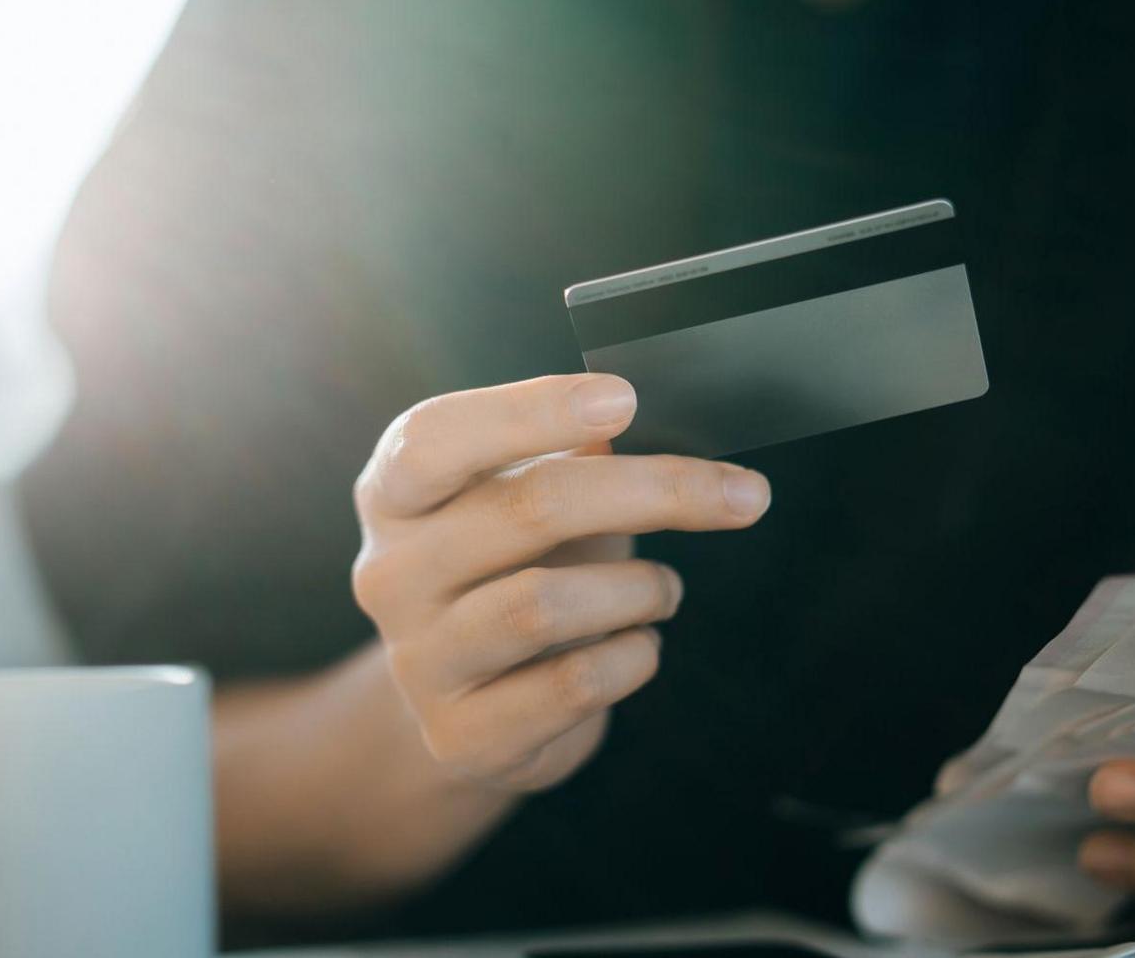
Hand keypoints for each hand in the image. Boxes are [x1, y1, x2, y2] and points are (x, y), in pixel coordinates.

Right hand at [351, 373, 770, 792]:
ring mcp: (419, 661)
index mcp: (395, 494)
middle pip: (526, 509)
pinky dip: (633, 657)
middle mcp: (390, 573)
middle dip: (654, 492)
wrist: (474, 708)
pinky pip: (572, 685)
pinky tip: (639, 647)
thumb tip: (654, 418)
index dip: (531, 412)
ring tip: (664, 591)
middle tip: (744, 494)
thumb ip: (576, 456)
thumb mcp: (531, 500)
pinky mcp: (461, 736)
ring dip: (639, 589)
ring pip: (544, 606)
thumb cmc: (516, 573)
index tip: (625, 398)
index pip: (437, 438)